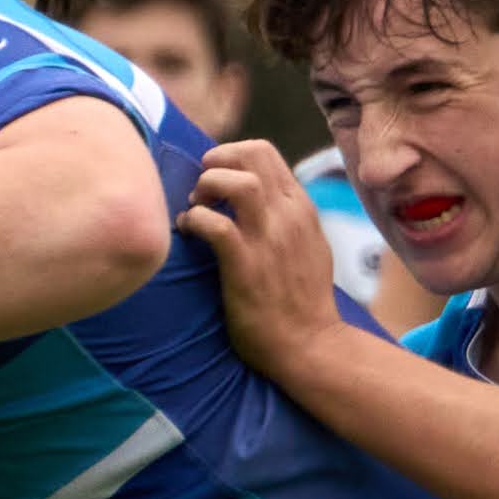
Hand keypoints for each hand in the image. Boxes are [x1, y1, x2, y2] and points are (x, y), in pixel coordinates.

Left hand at [176, 138, 347, 374]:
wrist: (310, 345)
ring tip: (196, 206)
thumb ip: (290, 218)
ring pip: (237, 181)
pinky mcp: (246, 265)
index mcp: (301, 208)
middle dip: (217, 160)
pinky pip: (214, 223)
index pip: (265, 153)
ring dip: (208, 186)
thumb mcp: (310, 247)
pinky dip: (194, 220)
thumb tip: (264, 198)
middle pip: (252, 154)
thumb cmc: (303, 302)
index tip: (215, 179)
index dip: (230, 156)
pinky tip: (188, 232)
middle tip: (202, 186)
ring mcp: (269, 239)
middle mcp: (289, 216)